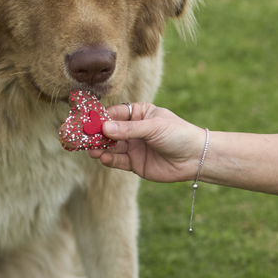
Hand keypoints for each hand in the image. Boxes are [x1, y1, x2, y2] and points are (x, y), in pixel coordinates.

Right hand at [88, 103, 205, 182]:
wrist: (195, 158)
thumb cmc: (178, 134)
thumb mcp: (153, 127)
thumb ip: (128, 129)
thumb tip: (104, 128)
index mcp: (140, 114)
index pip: (116, 114)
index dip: (101, 117)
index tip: (88, 120)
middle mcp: (135, 130)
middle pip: (110, 131)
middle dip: (97, 134)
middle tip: (82, 136)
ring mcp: (134, 147)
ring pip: (112, 146)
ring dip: (100, 147)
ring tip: (90, 148)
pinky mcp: (135, 164)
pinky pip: (118, 161)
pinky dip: (109, 159)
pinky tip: (102, 157)